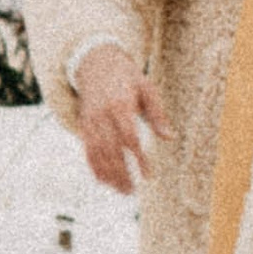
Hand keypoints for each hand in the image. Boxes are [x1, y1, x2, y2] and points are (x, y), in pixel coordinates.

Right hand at [74, 45, 171, 195]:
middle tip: (134, 191)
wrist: (96, 62)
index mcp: (120, 104)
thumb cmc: (127, 77)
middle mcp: (102, 115)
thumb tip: (169, 137)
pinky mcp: (83, 125)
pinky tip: (104, 181)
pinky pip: (87, 150)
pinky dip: (94, 167)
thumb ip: (157, 114)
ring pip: (97, 154)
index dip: (138, 158)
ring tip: (123, 191)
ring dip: (109, 175)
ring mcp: (90, 121)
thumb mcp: (147, 88)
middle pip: (111, 150)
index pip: (129, 137)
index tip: (148, 175)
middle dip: (122, 173)